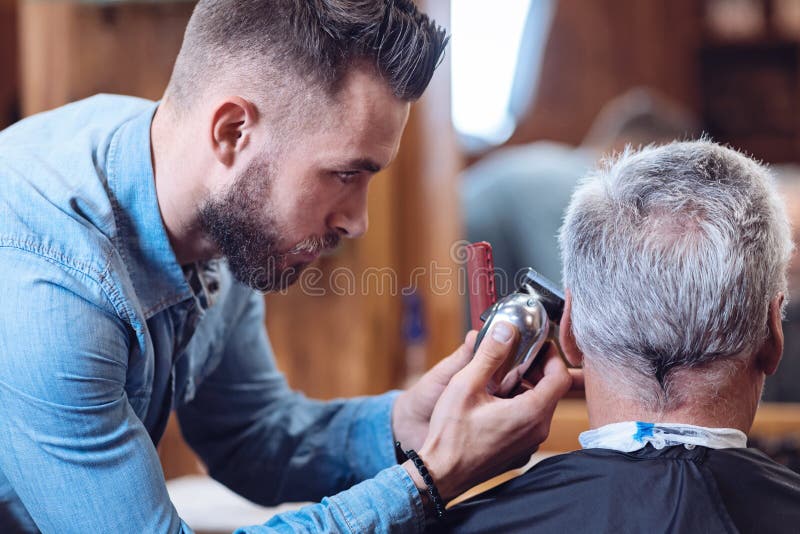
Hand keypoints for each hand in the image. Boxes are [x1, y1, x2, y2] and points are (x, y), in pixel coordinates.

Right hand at [404, 322, 570, 501]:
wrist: (440, 474)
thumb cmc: (450, 434)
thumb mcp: (466, 385)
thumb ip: (490, 354)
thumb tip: (507, 330)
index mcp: (530, 413)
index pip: (560, 378)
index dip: (551, 357)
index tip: (536, 346)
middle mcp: (537, 432)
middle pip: (551, 392)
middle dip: (536, 370)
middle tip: (514, 358)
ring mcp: (529, 445)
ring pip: (539, 407)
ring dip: (525, 389)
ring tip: (498, 379)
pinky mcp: (518, 452)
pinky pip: (528, 423)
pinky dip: (518, 407)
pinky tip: (493, 402)